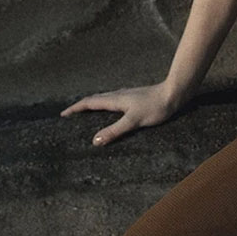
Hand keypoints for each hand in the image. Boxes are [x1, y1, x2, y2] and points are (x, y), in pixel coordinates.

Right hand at [60, 81, 185, 146]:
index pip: (89, 103)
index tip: (62, 114)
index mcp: (114, 99)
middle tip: (70, 115)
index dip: (75, 108)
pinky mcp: (134, 98)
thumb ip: (114, 130)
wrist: (173, 94)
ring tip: (86, 115)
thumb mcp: (133, 121)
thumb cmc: (155, 107)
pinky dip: (105, 107)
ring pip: (104, 100)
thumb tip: (94, 141)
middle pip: (94, 100)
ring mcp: (126, 96)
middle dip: (81, 107)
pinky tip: (111, 113)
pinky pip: (113, 102)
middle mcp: (118, 95)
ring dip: (93, 106)